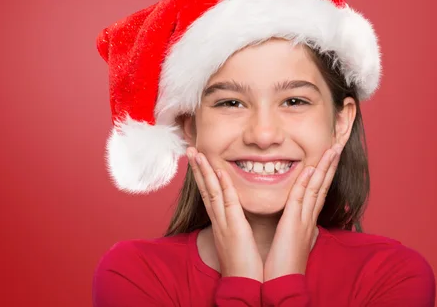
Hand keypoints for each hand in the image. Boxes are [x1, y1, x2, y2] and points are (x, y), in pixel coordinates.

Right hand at [187, 147, 263, 281]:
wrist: (244, 286)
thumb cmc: (246, 264)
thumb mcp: (240, 239)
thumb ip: (239, 224)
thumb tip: (242, 215)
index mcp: (221, 222)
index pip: (209, 193)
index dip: (203, 176)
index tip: (199, 159)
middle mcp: (219, 220)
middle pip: (205, 189)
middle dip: (197, 169)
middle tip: (190, 149)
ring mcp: (224, 223)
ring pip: (212, 192)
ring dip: (205, 172)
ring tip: (197, 154)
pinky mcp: (234, 228)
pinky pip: (228, 204)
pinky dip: (223, 187)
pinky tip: (220, 172)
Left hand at [263, 143, 342, 280]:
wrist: (284, 286)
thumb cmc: (284, 265)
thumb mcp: (294, 241)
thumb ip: (301, 229)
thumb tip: (311, 227)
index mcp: (308, 220)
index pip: (320, 190)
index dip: (327, 171)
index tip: (332, 154)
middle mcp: (310, 217)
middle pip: (324, 184)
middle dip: (332, 164)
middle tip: (339, 144)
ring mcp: (304, 220)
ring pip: (317, 188)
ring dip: (324, 168)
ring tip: (332, 149)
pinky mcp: (293, 226)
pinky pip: (300, 200)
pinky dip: (305, 184)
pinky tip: (310, 169)